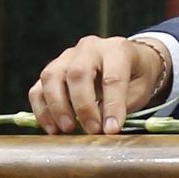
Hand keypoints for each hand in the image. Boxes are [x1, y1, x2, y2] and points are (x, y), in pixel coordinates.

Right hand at [28, 35, 164, 134]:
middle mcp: (90, 47)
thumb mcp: (140, 88)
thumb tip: (105, 129)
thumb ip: (123, 105)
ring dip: (58, 107)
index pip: (112, 77)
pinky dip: (42, 110)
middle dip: (83, 106)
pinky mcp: (52, 70)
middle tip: (92, 130)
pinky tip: (52, 128)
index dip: (112, 106)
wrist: (129, 61)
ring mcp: (67, 56)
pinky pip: (38, 88)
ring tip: (69, 129)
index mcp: (117, 49)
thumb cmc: (135, 76)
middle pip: (78, 73)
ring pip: (52, 77)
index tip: (112, 129)